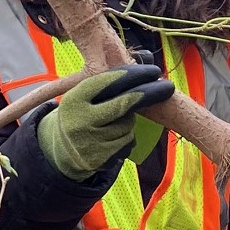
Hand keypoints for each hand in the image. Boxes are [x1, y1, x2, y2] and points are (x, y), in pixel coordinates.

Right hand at [37, 59, 174, 181]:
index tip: (153, 71)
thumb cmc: (79, 115)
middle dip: (149, 94)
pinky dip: (127, 138)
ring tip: (114, 122)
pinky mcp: (101, 159)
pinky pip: (128, 142)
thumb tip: (144, 69)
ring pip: (129, 124)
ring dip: (129, 121)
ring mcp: (91, 141)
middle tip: (168, 87)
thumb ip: (106, 87)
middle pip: (124, 104)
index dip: (134, 75)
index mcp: (74, 99)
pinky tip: (113, 138)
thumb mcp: (81, 97)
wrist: (61, 151)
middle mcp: (81, 120)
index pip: (109, 82)